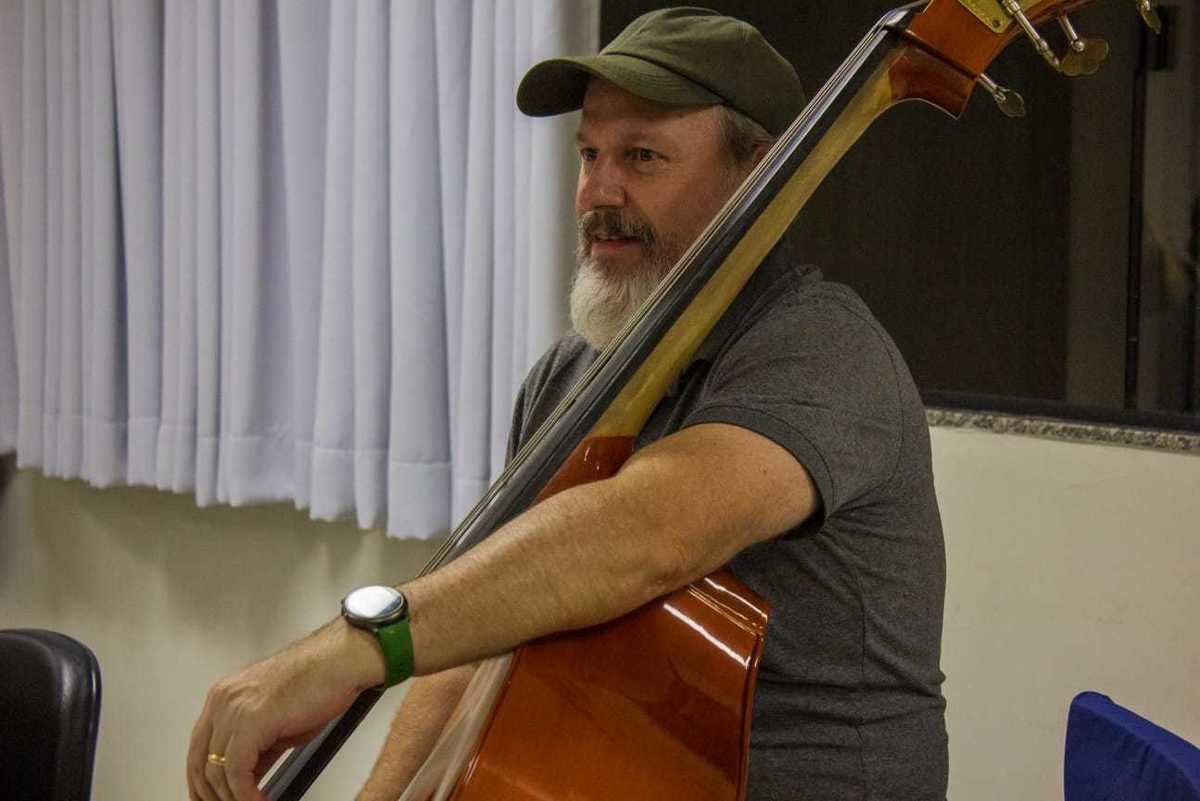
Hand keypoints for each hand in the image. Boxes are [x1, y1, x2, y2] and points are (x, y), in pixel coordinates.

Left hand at [187, 619, 386, 800]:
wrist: (341, 661)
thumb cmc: (318, 681)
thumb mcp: (278, 720)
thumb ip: (257, 748)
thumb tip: (249, 776)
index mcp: (225, 697)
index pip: (198, 749)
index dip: (202, 782)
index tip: (211, 799)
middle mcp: (223, 701)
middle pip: (199, 762)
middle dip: (211, 794)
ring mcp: (234, 709)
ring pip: (216, 770)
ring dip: (232, 798)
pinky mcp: (251, 720)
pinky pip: (236, 770)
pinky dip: (246, 793)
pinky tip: (259, 800)